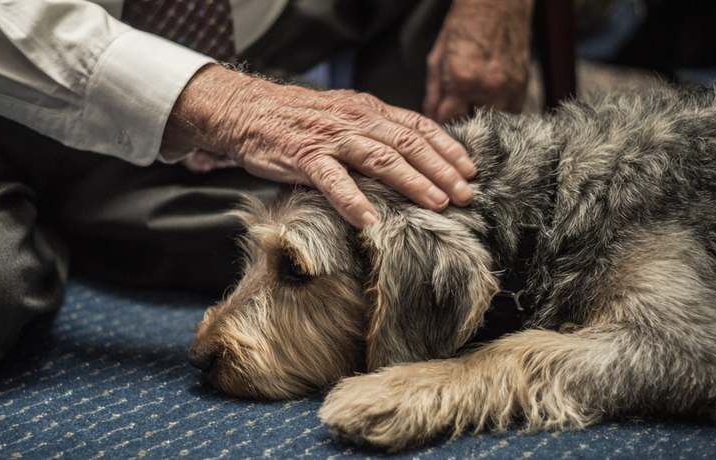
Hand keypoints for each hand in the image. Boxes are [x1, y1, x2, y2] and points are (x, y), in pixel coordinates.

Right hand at [164, 64, 475, 228]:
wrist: (245, 110)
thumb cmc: (295, 119)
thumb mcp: (342, 115)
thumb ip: (374, 130)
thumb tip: (410, 154)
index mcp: (367, 110)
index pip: (418, 126)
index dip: (447, 148)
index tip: (470, 170)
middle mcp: (355, 120)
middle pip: (408, 144)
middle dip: (441, 170)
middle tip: (464, 194)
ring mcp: (330, 139)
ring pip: (380, 159)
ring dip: (412, 182)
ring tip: (435, 204)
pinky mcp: (304, 157)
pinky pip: (333, 181)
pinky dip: (353, 201)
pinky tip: (370, 220)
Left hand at [424, 0, 532, 123]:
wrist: (497, 5)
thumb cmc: (464, 27)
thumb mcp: (438, 58)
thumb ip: (434, 93)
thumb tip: (431, 116)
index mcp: (461, 81)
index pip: (448, 122)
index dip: (442, 125)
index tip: (441, 124)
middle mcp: (487, 88)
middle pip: (472, 127)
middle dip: (462, 124)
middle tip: (456, 117)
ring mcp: (508, 89)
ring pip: (493, 125)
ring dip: (481, 121)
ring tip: (473, 110)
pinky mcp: (523, 87)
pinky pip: (511, 115)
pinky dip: (499, 115)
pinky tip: (489, 105)